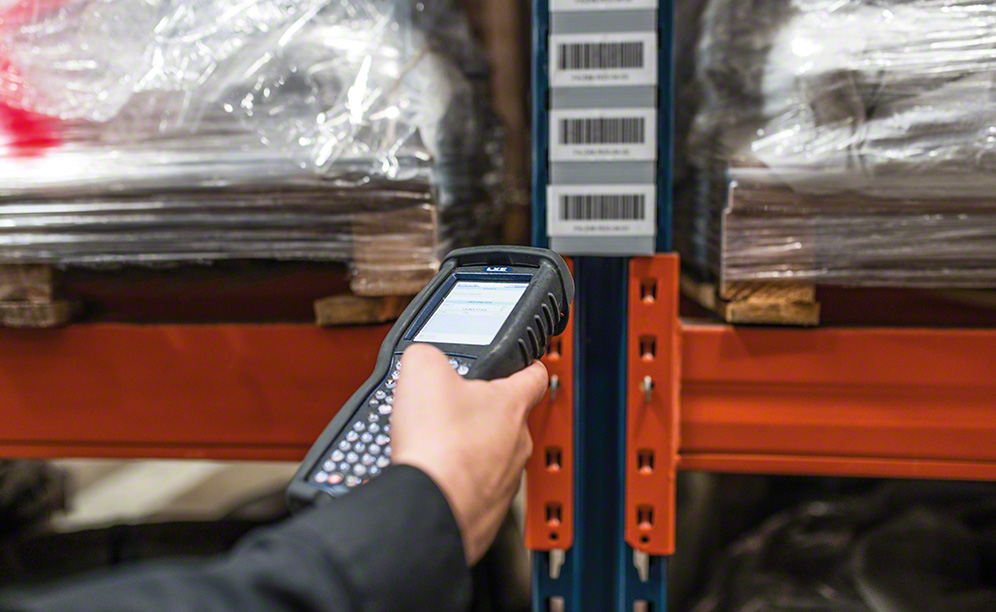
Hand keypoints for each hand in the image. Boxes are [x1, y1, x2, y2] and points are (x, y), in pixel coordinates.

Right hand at [391, 343, 548, 564]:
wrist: (429, 507)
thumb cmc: (438, 446)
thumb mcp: (422, 371)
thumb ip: (429, 354)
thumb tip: (423, 357)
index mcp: (511, 405)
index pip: (534, 374)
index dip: (526, 363)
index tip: (522, 363)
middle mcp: (517, 444)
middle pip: (505, 419)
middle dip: (479, 413)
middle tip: (449, 410)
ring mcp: (505, 482)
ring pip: (490, 457)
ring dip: (466, 450)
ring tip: (434, 446)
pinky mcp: (487, 512)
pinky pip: (473, 489)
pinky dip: (455, 482)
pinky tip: (432, 476)